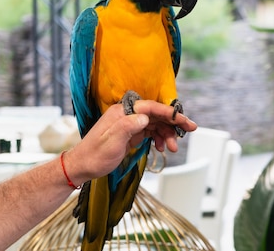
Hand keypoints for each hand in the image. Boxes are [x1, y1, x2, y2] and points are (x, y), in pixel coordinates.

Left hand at [67, 100, 196, 182]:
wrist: (82, 166)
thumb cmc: (94, 155)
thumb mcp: (111, 142)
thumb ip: (128, 127)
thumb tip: (145, 117)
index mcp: (123, 111)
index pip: (151, 107)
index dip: (170, 113)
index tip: (184, 121)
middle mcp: (128, 114)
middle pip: (156, 114)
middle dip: (174, 122)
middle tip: (190, 129)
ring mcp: (129, 123)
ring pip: (155, 123)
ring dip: (167, 134)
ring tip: (172, 148)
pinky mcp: (130, 133)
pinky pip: (150, 131)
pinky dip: (159, 138)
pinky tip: (162, 147)